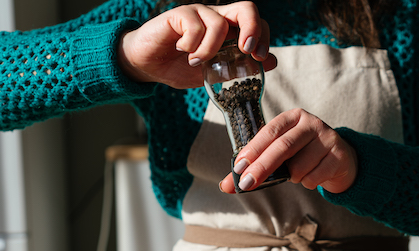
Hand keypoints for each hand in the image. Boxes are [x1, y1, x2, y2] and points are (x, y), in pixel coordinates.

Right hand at [117, 2, 276, 88]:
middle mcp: (216, 18)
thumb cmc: (178, 67)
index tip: (260, 58)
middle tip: (247, 50)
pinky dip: (192, 45)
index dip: (263, 36)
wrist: (146, 66)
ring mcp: (198, 14)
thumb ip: (240, 67)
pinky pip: (195, 25)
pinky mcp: (179, 15)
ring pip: (219, 23)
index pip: (255, 23)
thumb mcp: (214, 74)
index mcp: (227, 30)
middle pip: (246, 8)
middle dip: (252, 28)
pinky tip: (182, 51)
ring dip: (210, 50)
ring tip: (195, 62)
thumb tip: (272, 62)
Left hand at [219, 109, 357, 193]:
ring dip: (292, 177)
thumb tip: (226, 185)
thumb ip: (254, 167)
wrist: (340, 159)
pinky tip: (313, 175)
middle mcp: (310, 123)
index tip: (238, 167)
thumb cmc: (303, 155)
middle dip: (262, 168)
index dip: (253, 149)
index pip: (269, 131)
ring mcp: (327, 137)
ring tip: (298, 173)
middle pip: (283, 147)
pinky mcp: (339, 155)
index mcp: (292, 117)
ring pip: (299, 167)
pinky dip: (308, 182)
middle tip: (246, 184)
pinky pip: (314, 177)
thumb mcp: (280, 155)